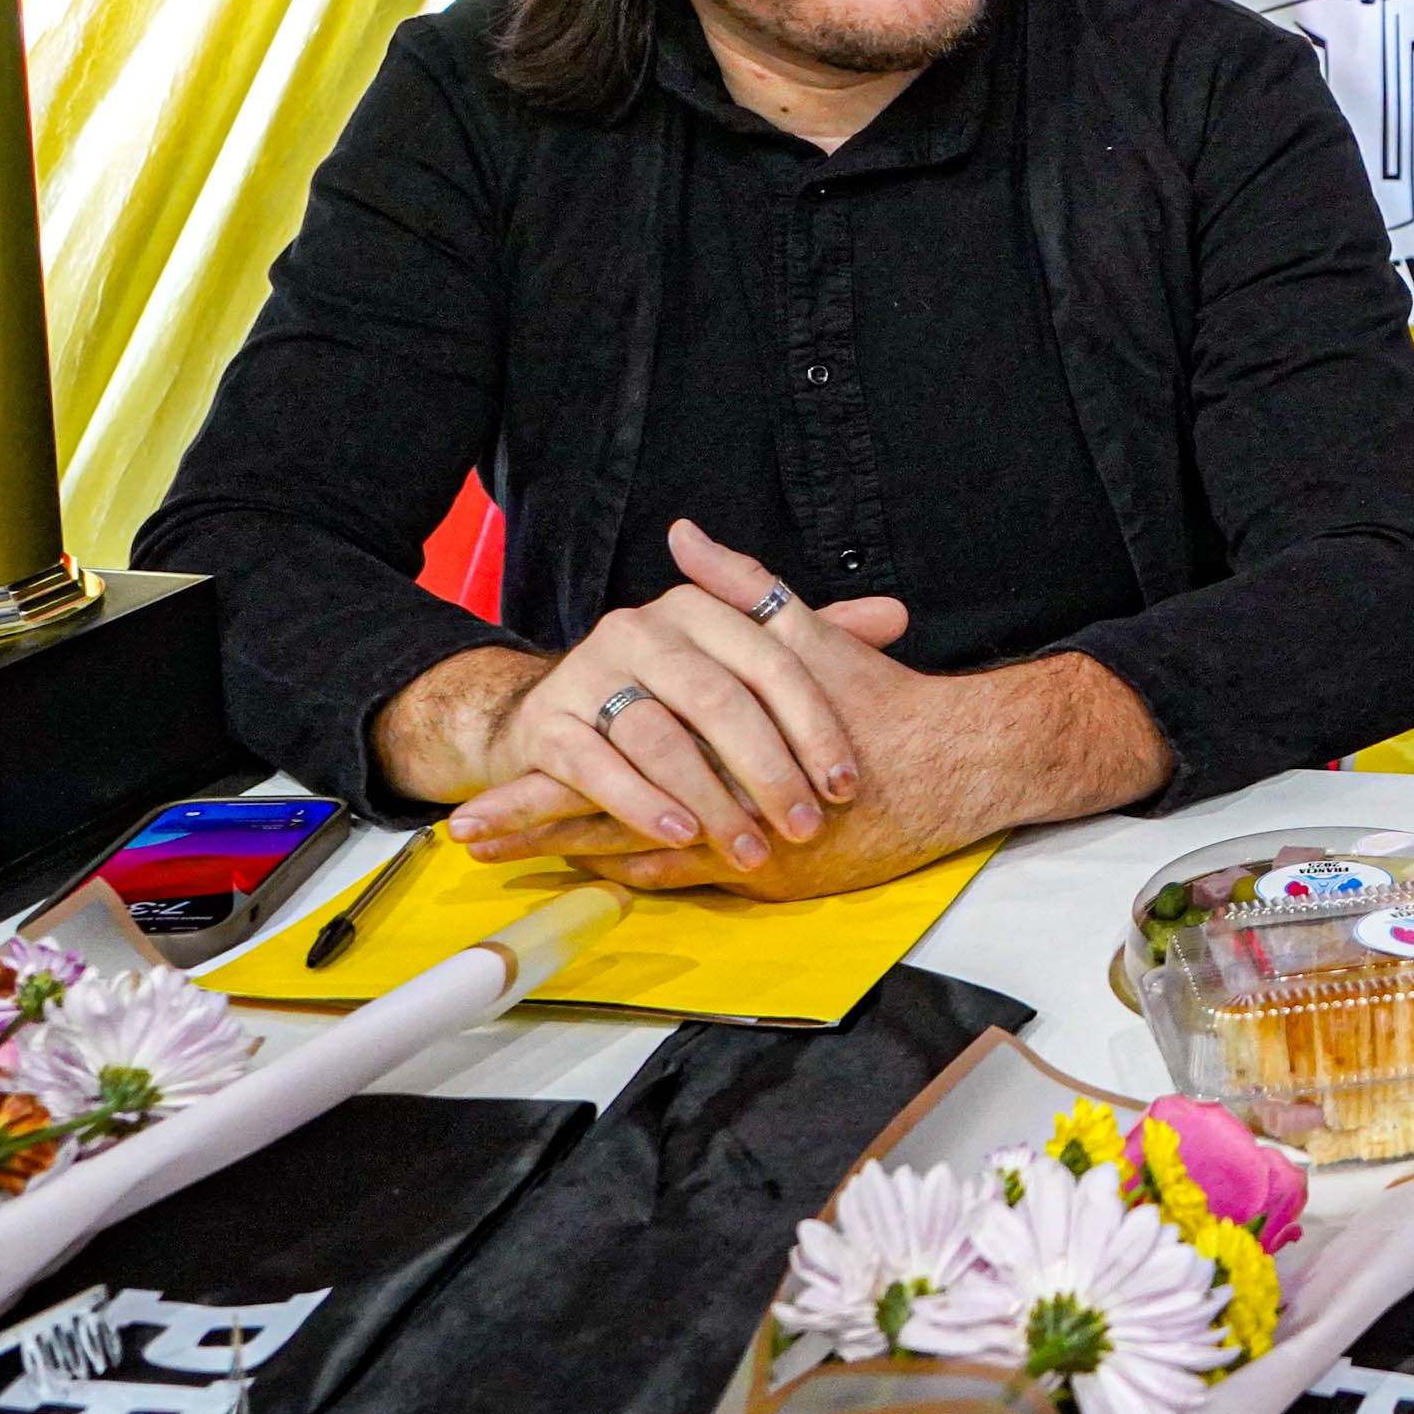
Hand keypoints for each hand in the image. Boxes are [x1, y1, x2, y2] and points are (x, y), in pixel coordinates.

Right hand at [448, 521, 889, 871]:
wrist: (552, 718)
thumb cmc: (671, 697)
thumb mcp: (739, 662)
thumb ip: (810, 640)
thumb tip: (896, 616)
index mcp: (695, 608)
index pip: (770, 663)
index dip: (814, 726)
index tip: (846, 785)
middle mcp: (639, 629)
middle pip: (718, 701)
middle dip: (768, 772)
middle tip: (807, 828)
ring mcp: (586, 674)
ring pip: (660, 739)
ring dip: (711, 802)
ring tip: (751, 850)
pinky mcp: (547, 724)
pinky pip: (598, 767)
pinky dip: (643, 805)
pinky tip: (682, 837)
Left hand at [456, 644, 1163, 898]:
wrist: (949, 763)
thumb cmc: (877, 701)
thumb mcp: (800, 635)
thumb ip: (737, 587)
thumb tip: (684, 538)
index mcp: (708, 731)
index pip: (608, 754)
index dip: (543, 771)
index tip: (476, 790)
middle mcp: (712, 790)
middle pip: (604, 809)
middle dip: (531, 823)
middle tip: (465, 835)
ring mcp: (736, 834)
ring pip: (639, 846)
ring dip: (570, 852)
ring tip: (509, 862)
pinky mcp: (768, 871)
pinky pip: (692, 875)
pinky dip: (644, 871)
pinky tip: (599, 875)